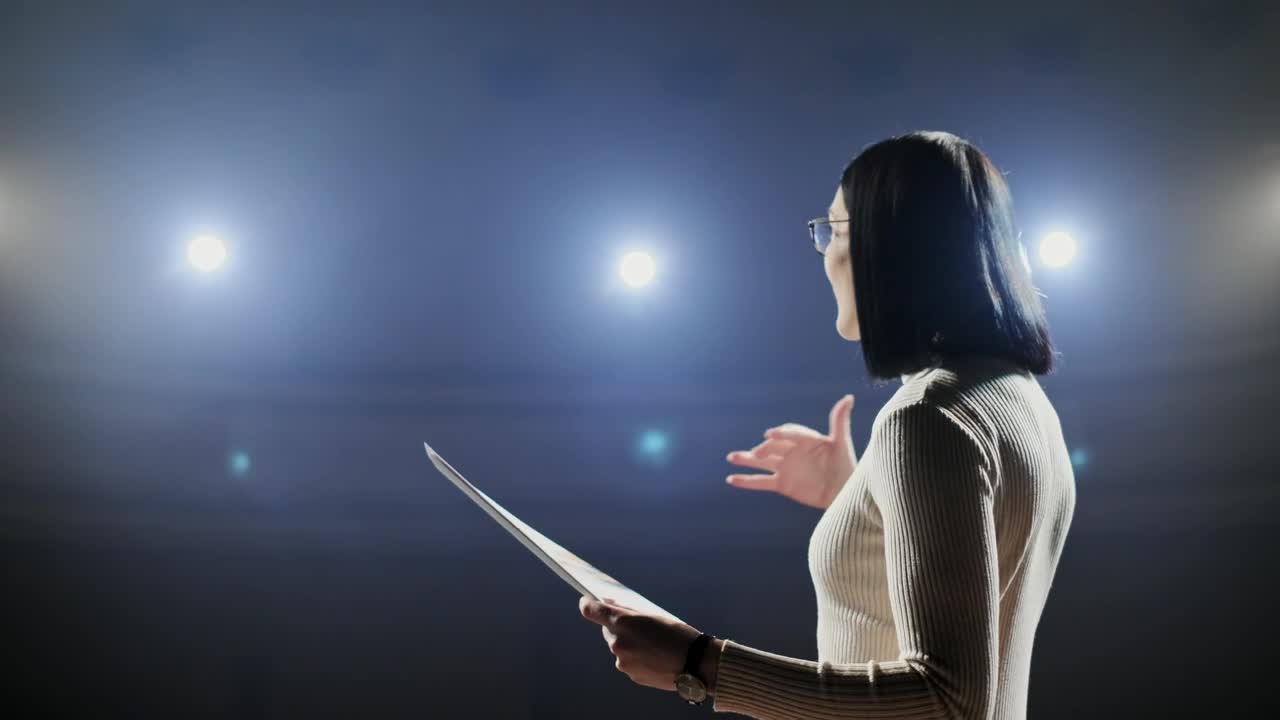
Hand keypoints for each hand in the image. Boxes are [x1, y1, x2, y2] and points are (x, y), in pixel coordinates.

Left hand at [578, 596, 705, 692]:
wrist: (694, 664)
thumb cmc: (676, 634)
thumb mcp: (653, 615)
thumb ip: (628, 611)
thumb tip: (609, 604)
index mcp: (622, 623)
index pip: (592, 610)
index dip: (588, 604)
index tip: (588, 601)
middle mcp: (618, 643)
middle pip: (608, 630)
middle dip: (619, 627)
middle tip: (639, 626)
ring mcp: (623, 661)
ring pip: (619, 648)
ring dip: (629, 643)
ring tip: (653, 644)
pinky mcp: (631, 674)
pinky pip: (628, 662)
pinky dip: (637, 658)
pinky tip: (654, 657)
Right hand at [725, 394, 857, 509]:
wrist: (844, 492)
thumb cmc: (845, 466)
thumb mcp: (841, 443)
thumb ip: (839, 421)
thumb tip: (848, 397)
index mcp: (804, 439)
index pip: (789, 433)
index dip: (781, 434)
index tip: (771, 435)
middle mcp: (791, 451)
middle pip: (772, 447)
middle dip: (763, 449)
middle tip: (757, 453)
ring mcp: (785, 467)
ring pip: (762, 462)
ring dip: (746, 459)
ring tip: (731, 457)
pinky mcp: (782, 484)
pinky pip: (761, 482)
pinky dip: (746, 481)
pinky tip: (731, 479)